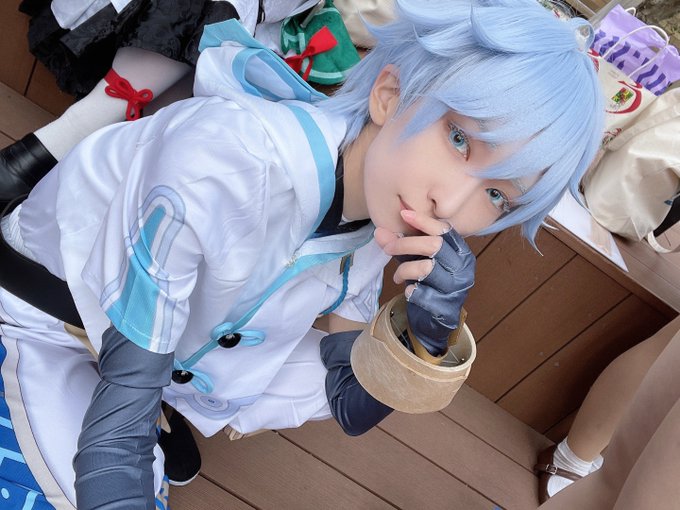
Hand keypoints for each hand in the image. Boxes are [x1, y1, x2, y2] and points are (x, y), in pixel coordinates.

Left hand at [375, 210, 475, 356]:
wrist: (436, 321)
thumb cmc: (429, 284)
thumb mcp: (415, 260)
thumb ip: (401, 246)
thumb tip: (379, 232)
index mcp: (459, 250)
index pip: (444, 230)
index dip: (423, 221)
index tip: (402, 214)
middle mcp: (463, 267)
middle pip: (434, 245)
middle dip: (405, 244)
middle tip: (387, 248)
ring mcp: (456, 287)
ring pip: (427, 268)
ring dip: (404, 269)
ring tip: (396, 276)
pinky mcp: (446, 306)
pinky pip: (421, 293)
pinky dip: (410, 290)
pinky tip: (408, 291)